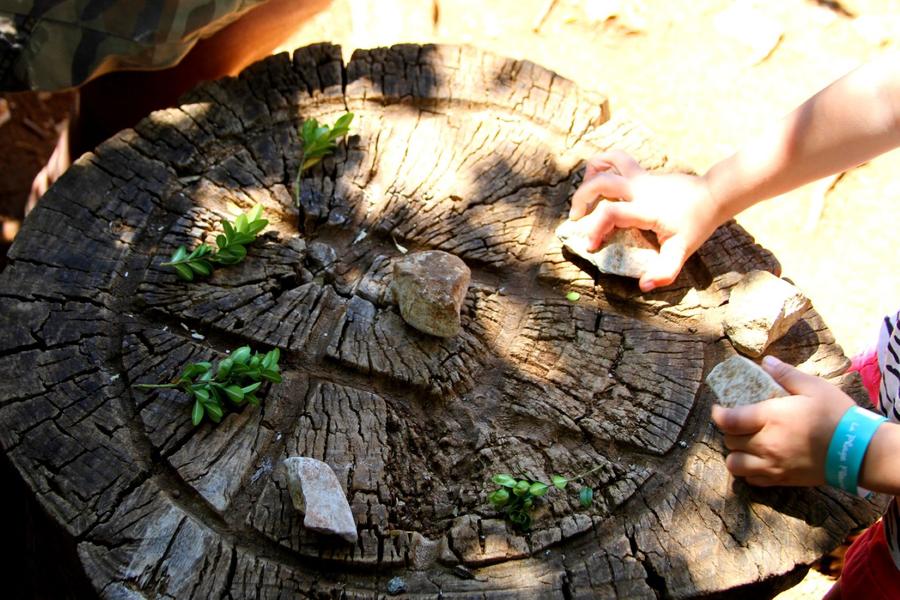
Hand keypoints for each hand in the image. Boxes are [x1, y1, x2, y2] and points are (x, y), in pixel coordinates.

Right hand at [568, 151, 722, 291]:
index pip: (610, 213)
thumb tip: (643, 285)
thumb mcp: (683, 251)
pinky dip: (603, 166)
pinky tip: (601, 182)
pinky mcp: (643, 172)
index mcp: (645, 208)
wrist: (713, 194)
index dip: (594, 229)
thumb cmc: (696, 224)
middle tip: (575, 218)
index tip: (591, 246)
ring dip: (590, 173)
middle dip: (581, 198)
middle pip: (601, 182)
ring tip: (585, 193)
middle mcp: (640, 188)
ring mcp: (641, 176)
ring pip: (608, 160)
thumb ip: (664, 271)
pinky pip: (617, 161)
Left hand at [710, 356, 854, 486]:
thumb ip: (786, 374)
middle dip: (729, 431)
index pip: (727, 420)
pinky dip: (749, 472)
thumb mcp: (813, 387)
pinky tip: (757, 461)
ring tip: (744, 445)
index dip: (718, 414)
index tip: (720, 409)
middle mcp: (765, 444)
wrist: (859, 451)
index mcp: (769, 418)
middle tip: (738, 424)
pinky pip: (753, 480)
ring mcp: (772, 465)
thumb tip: (765, 361)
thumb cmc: (836, 415)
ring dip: (735, 454)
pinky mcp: (782, 479)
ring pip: (735, 465)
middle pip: (729, 441)